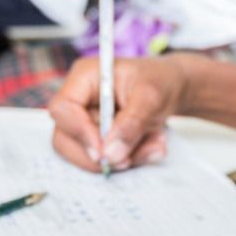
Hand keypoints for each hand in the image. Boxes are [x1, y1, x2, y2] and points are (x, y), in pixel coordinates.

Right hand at [47, 55, 186, 172]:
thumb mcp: (152, 97)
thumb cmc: (160, 81)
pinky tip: (151, 145)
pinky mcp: (97, 138)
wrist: (172, 88)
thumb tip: (110, 155)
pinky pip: (103, 159)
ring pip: (85, 154)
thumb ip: (131, 123)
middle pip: (65, 138)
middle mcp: (78, 99)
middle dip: (100, 155)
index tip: (104, 153)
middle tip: (131, 159)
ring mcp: (85, 120)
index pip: (62, 109)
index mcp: (84, 77)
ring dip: (122, 158)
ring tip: (155, 144)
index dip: (79, 132)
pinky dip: (129, 158)